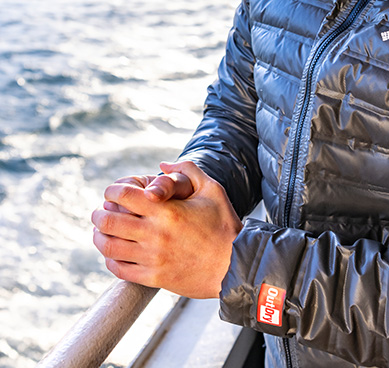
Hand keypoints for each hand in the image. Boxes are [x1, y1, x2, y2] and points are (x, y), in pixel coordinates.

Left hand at [92, 161, 242, 297]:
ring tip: (101, 232)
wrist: (235, 265)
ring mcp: (152, 258)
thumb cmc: (225, 225)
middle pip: (109, 222)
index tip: (112, 192)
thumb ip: (188, 170)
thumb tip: (163, 164)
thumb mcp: (212, 189)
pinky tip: (114, 253)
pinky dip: (110, 259)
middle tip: (99, 211)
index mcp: (167, 211)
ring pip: (109, 247)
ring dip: (99, 237)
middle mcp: (155, 235)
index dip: (112, 190)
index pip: (124, 196)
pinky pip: (119, 269)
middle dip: (99, 214)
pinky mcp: (154, 277)